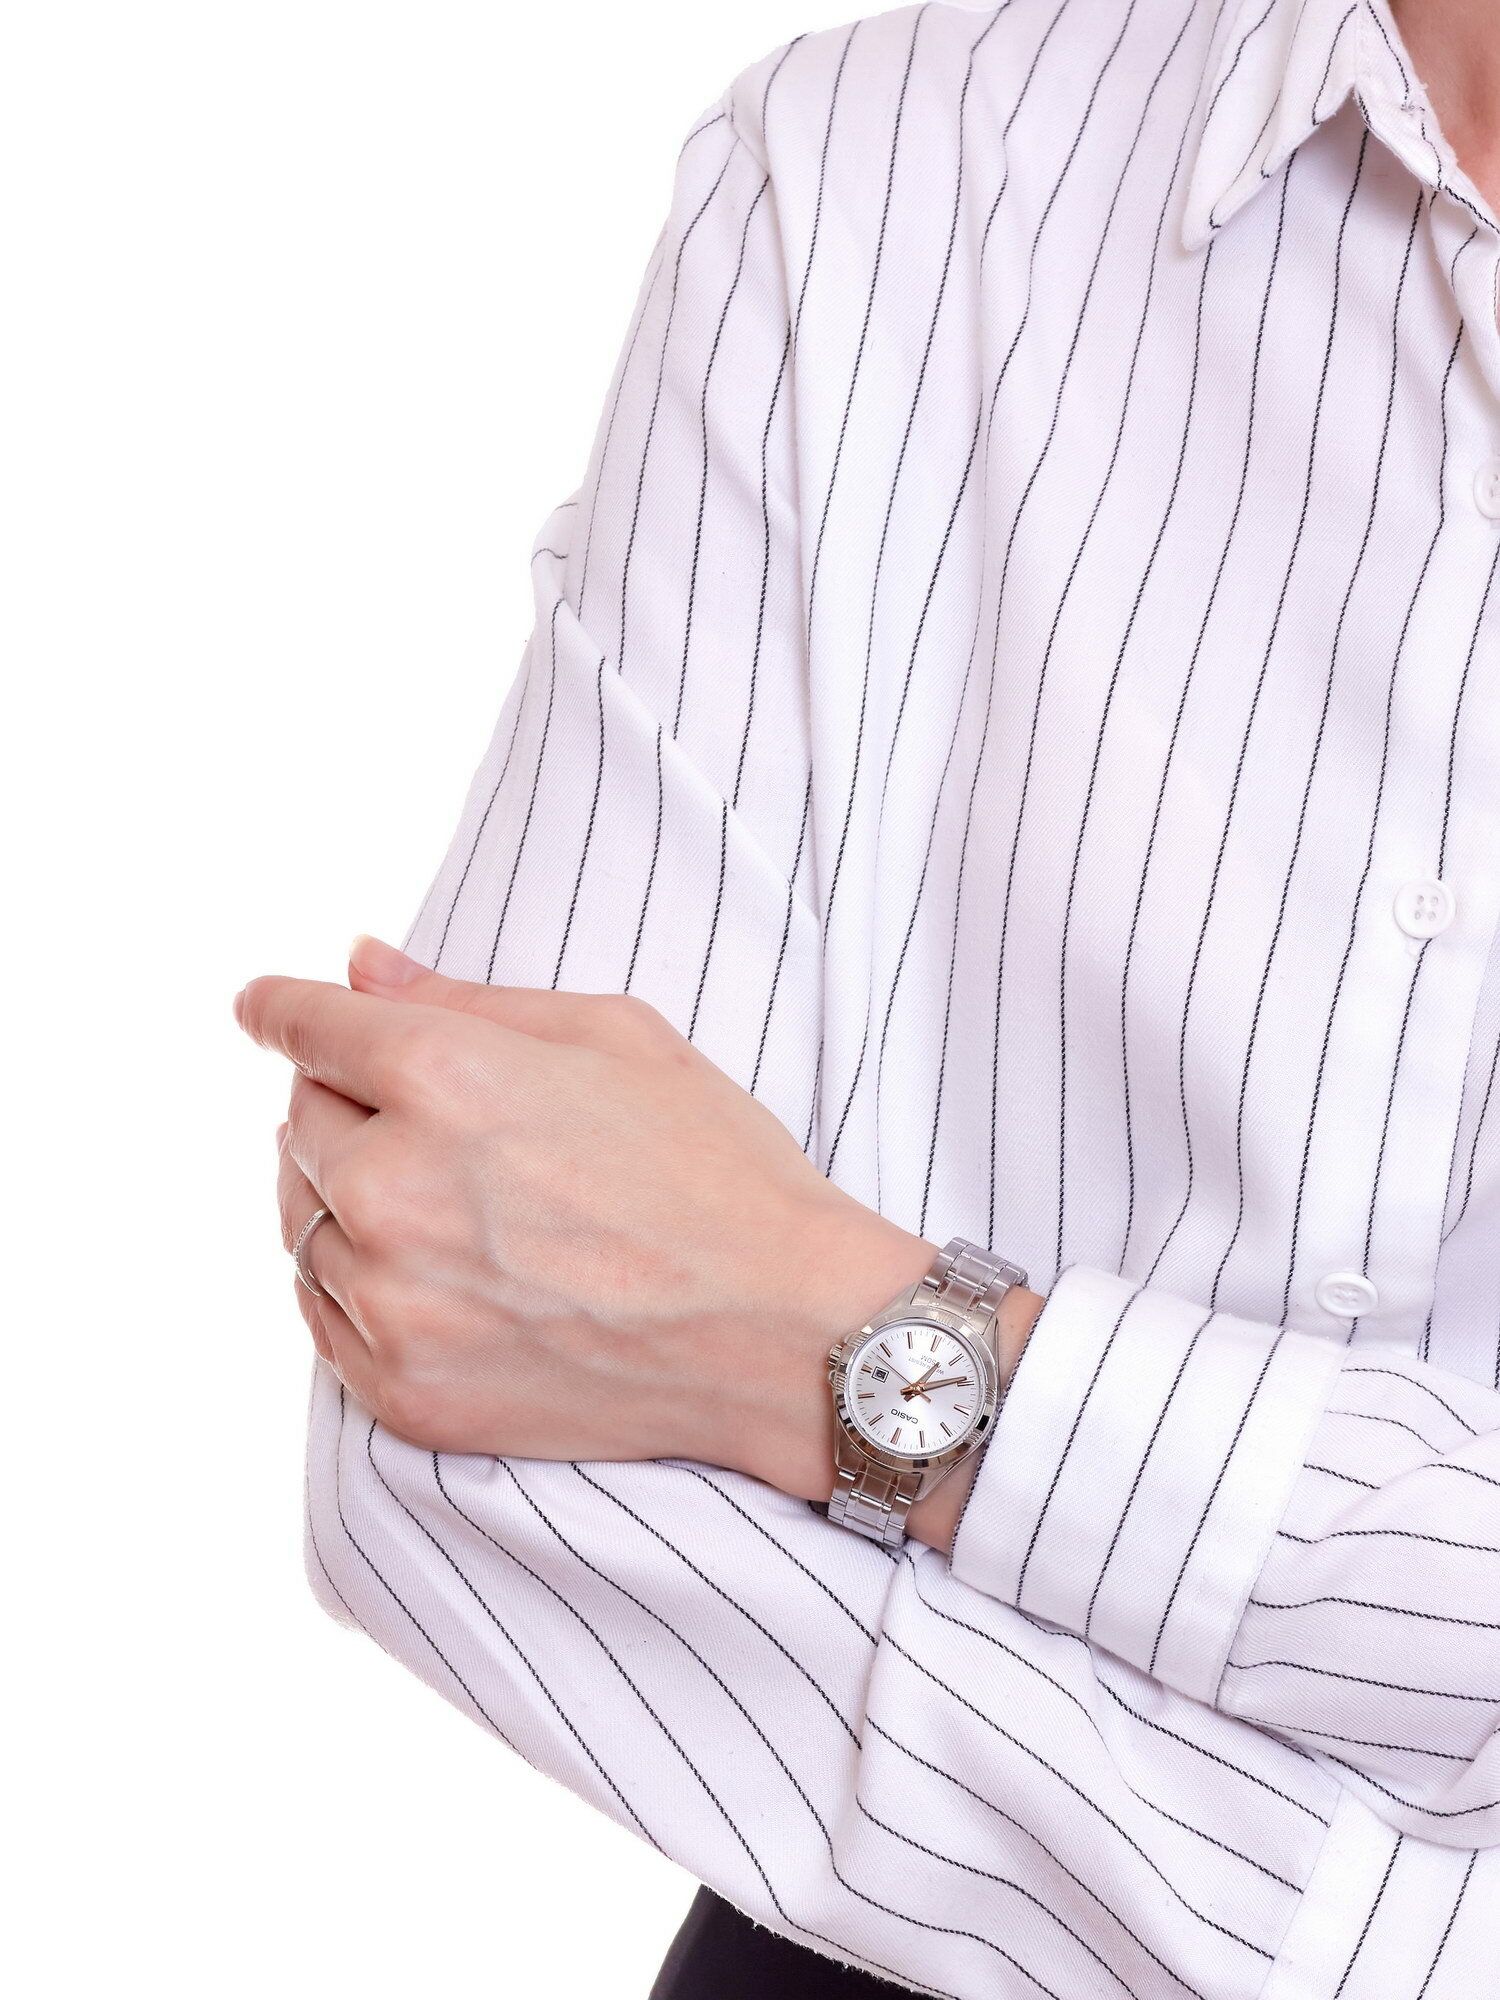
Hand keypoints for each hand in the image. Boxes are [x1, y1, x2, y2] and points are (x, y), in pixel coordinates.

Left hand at [236, 934, 943, 1503]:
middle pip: (299, 1122)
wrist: (784, 1335)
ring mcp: (394, 1301)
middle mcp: (395, 1189)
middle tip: (416, 1113)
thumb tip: (358, 967)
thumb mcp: (615, 1036)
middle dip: (340, 1101)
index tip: (263, 1007)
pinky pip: (322, 1316)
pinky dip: (353, 1282)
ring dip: (346, 1197)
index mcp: (445, 1079)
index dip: (279, 1010)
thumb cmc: (718, 1170)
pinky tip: (429, 1271)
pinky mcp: (404, 1391)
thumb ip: (467, 998)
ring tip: (444, 1199)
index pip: (304, 1027)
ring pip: (303, 1223)